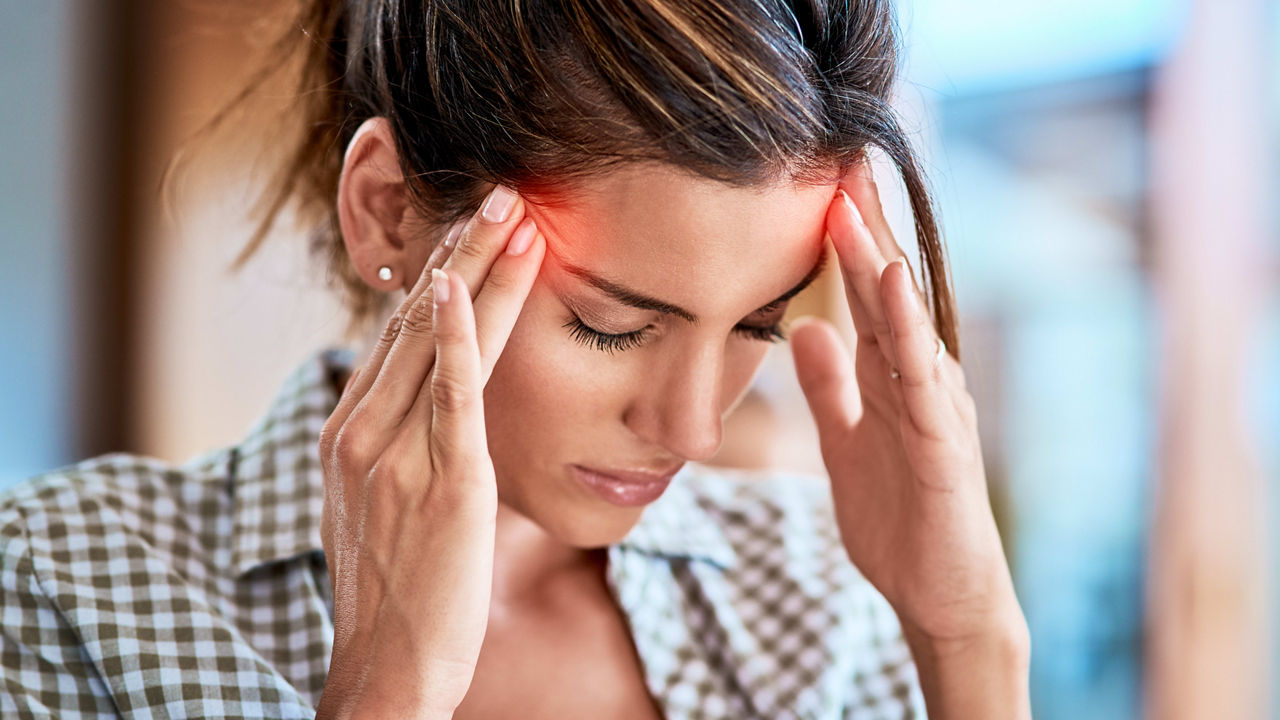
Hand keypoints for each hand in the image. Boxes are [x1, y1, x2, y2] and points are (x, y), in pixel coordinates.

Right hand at [313, 186, 544, 719]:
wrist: (386, 668)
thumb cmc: (395, 591)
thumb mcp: (378, 506)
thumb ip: (396, 448)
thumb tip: (425, 409)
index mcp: (348, 432)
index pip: (397, 334)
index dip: (438, 275)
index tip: (471, 229)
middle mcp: (361, 431)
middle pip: (415, 320)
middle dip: (461, 251)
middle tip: (501, 193)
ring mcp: (395, 454)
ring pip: (437, 341)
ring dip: (478, 270)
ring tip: (515, 214)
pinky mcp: (441, 481)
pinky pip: (449, 395)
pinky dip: (459, 335)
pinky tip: (468, 287)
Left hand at [789, 160, 1024, 647]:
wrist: (941, 596)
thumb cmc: (901, 518)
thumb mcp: (847, 442)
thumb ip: (830, 388)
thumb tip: (802, 329)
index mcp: (894, 378)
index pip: (866, 298)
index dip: (844, 245)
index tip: (818, 188)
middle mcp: (921, 381)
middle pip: (888, 295)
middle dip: (864, 231)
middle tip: (839, 164)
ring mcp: (938, 409)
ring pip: (905, 324)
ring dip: (880, 264)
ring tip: (855, 207)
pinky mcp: (944, 445)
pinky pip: (923, 378)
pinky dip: (907, 330)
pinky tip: (892, 287)